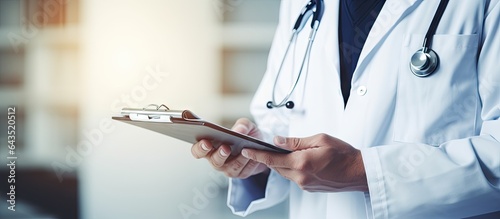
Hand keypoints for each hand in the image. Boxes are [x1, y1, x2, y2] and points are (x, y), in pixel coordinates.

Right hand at [191, 118, 268, 178]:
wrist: (262, 147)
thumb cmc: (248, 135)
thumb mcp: (246, 126)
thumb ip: (242, 125)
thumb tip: (238, 131)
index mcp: (210, 147)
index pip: (197, 151)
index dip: (199, 148)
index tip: (205, 142)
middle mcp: (216, 160)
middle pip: (214, 161)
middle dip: (219, 155)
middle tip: (225, 148)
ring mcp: (228, 169)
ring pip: (230, 167)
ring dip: (238, 159)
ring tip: (244, 150)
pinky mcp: (240, 174)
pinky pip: (244, 170)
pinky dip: (249, 163)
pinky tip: (253, 156)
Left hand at [241, 134, 367, 191]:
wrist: (358, 172)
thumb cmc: (343, 154)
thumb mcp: (320, 139)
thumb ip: (296, 141)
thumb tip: (278, 140)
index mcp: (302, 163)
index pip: (272, 158)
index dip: (257, 154)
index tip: (246, 150)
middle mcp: (301, 176)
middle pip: (276, 166)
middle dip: (269, 156)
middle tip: (264, 146)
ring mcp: (304, 184)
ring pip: (284, 172)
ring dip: (281, 162)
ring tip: (284, 151)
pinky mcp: (308, 188)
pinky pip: (293, 177)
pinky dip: (291, 168)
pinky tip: (298, 160)